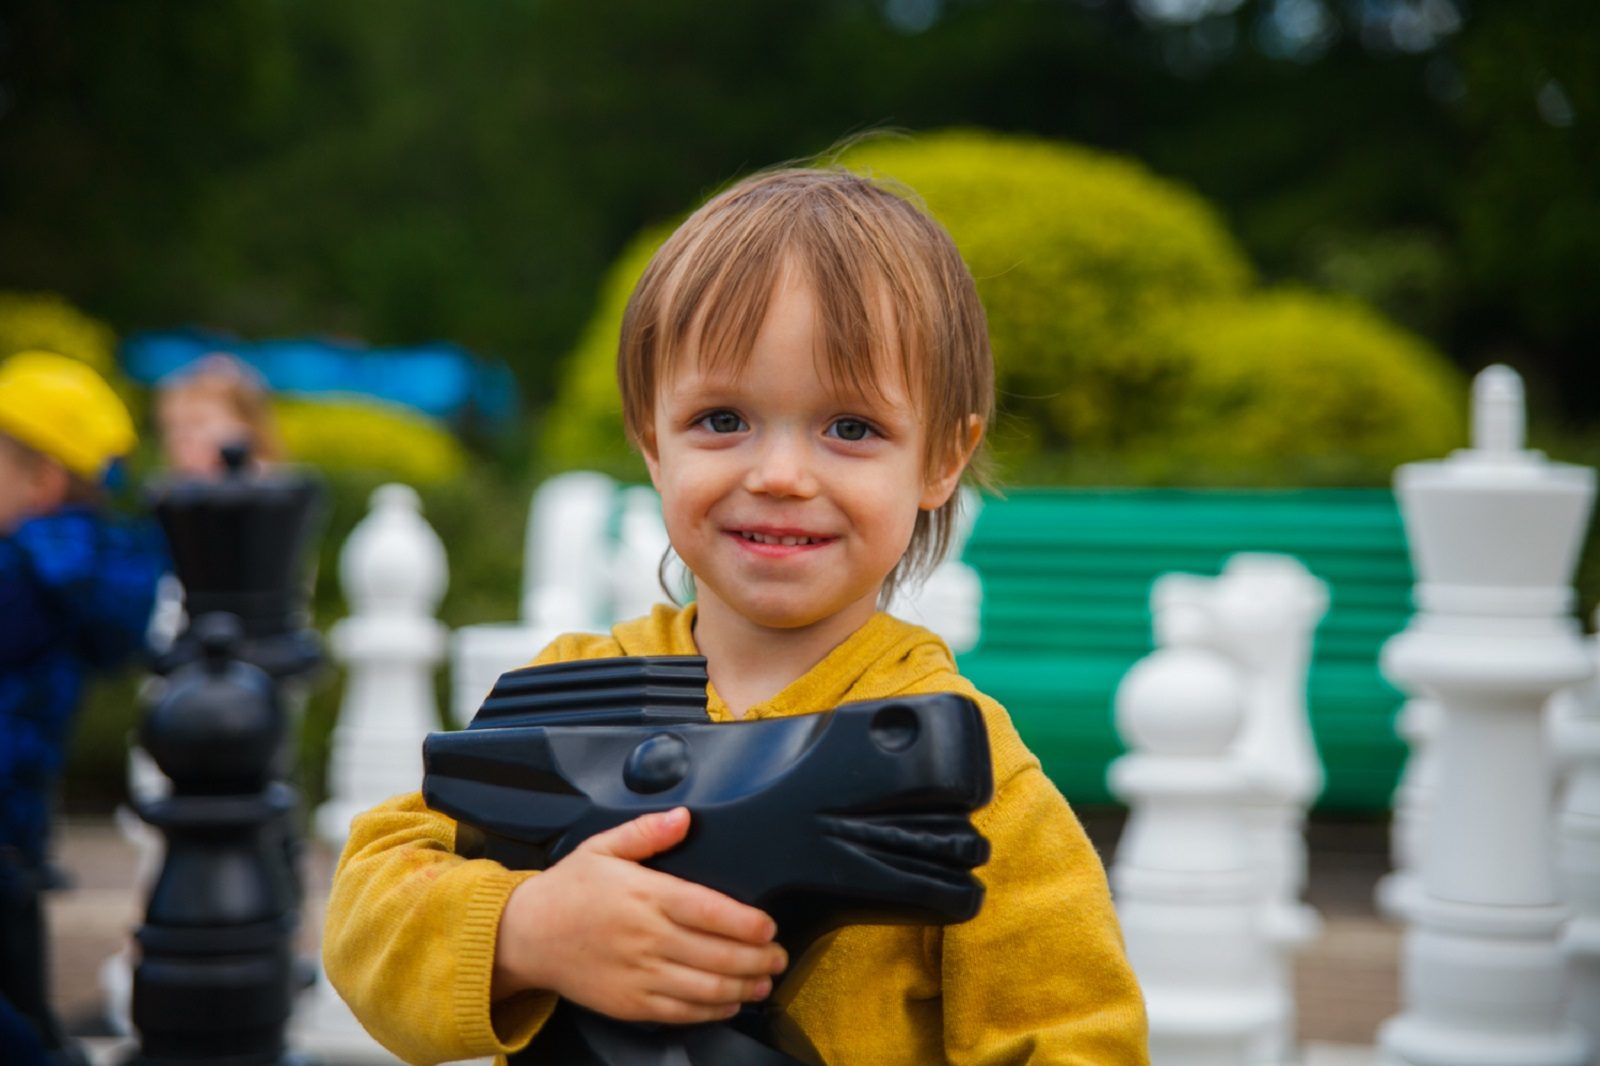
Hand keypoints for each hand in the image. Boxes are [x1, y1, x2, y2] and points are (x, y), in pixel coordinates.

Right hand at [492, 807, 788, 1023]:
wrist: (525, 937)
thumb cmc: (567, 892)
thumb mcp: (603, 848)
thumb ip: (647, 832)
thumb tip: (683, 817)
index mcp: (646, 896)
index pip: (709, 910)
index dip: (747, 923)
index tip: (769, 927)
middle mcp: (647, 937)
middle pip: (718, 954)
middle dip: (758, 959)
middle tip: (779, 957)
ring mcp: (639, 974)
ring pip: (706, 988)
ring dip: (744, 987)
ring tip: (764, 982)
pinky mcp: (630, 1003)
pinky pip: (682, 1011)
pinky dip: (712, 1010)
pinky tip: (729, 1003)